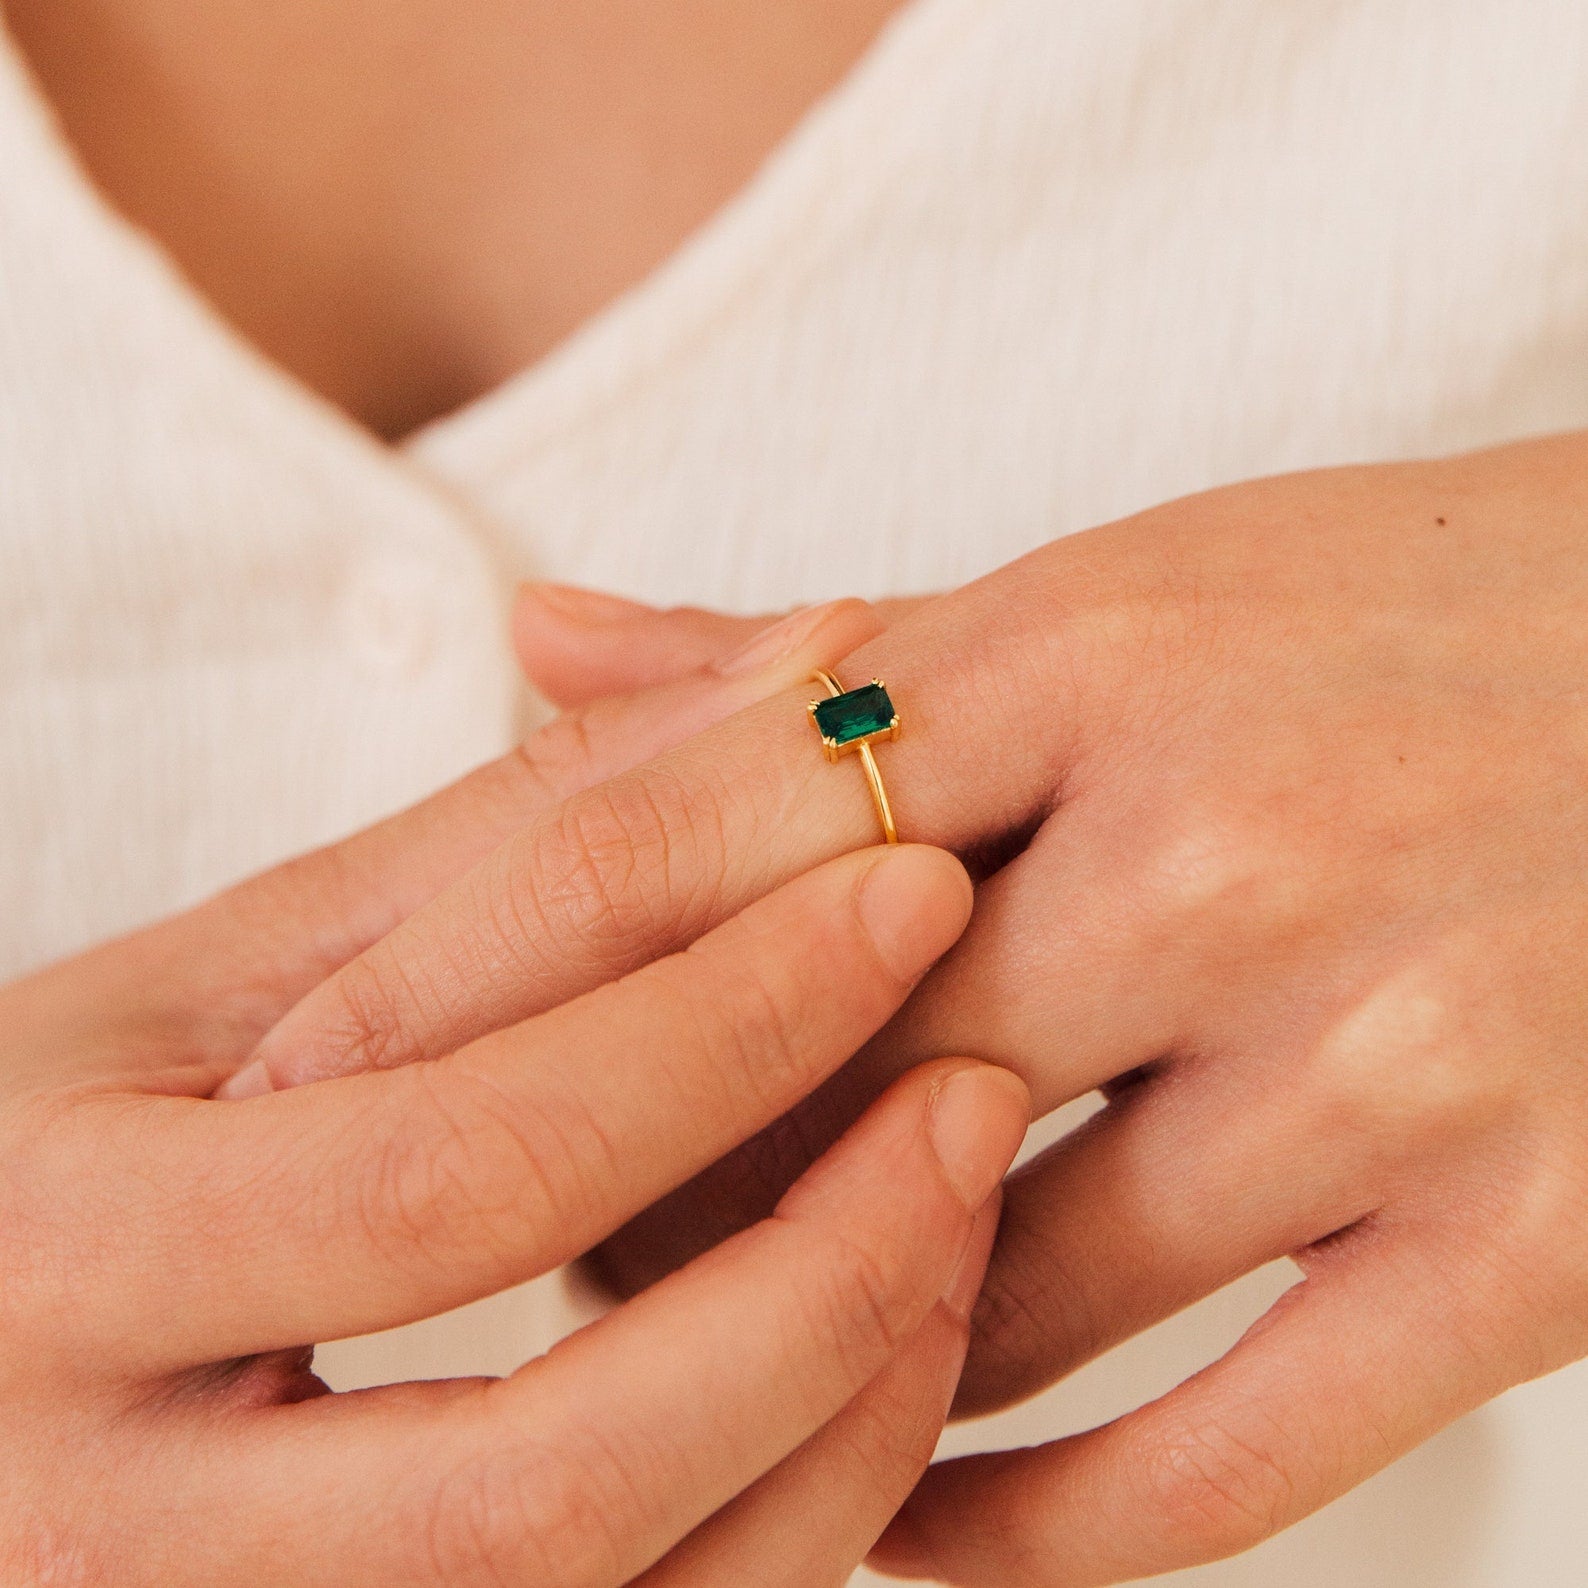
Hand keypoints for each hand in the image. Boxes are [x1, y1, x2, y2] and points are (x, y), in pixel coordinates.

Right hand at [4, 616, 1028, 1585]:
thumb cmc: (52, 1144)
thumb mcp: (223, 980)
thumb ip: (502, 850)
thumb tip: (795, 678)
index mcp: (58, 1270)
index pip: (466, 1169)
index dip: (726, 1028)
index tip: (910, 888)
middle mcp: (111, 1538)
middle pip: (562, 1466)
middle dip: (828, 1272)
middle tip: (982, 1093)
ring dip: (850, 1414)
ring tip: (955, 1208)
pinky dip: (799, 1514)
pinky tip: (875, 1351)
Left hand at [361, 427, 1587, 1584]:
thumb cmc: (1376, 619)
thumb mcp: (1111, 585)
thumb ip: (810, 652)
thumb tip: (527, 646)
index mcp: (1100, 642)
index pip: (716, 828)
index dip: (492, 968)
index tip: (341, 1080)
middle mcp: (1237, 839)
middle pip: (824, 1074)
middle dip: (641, 1183)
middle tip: (523, 1253)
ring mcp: (1399, 1046)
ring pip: (998, 1281)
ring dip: (819, 1349)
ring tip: (702, 1368)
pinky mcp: (1547, 1235)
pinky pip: (1225, 1451)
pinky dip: (1032, 1530)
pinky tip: (906, 1534)